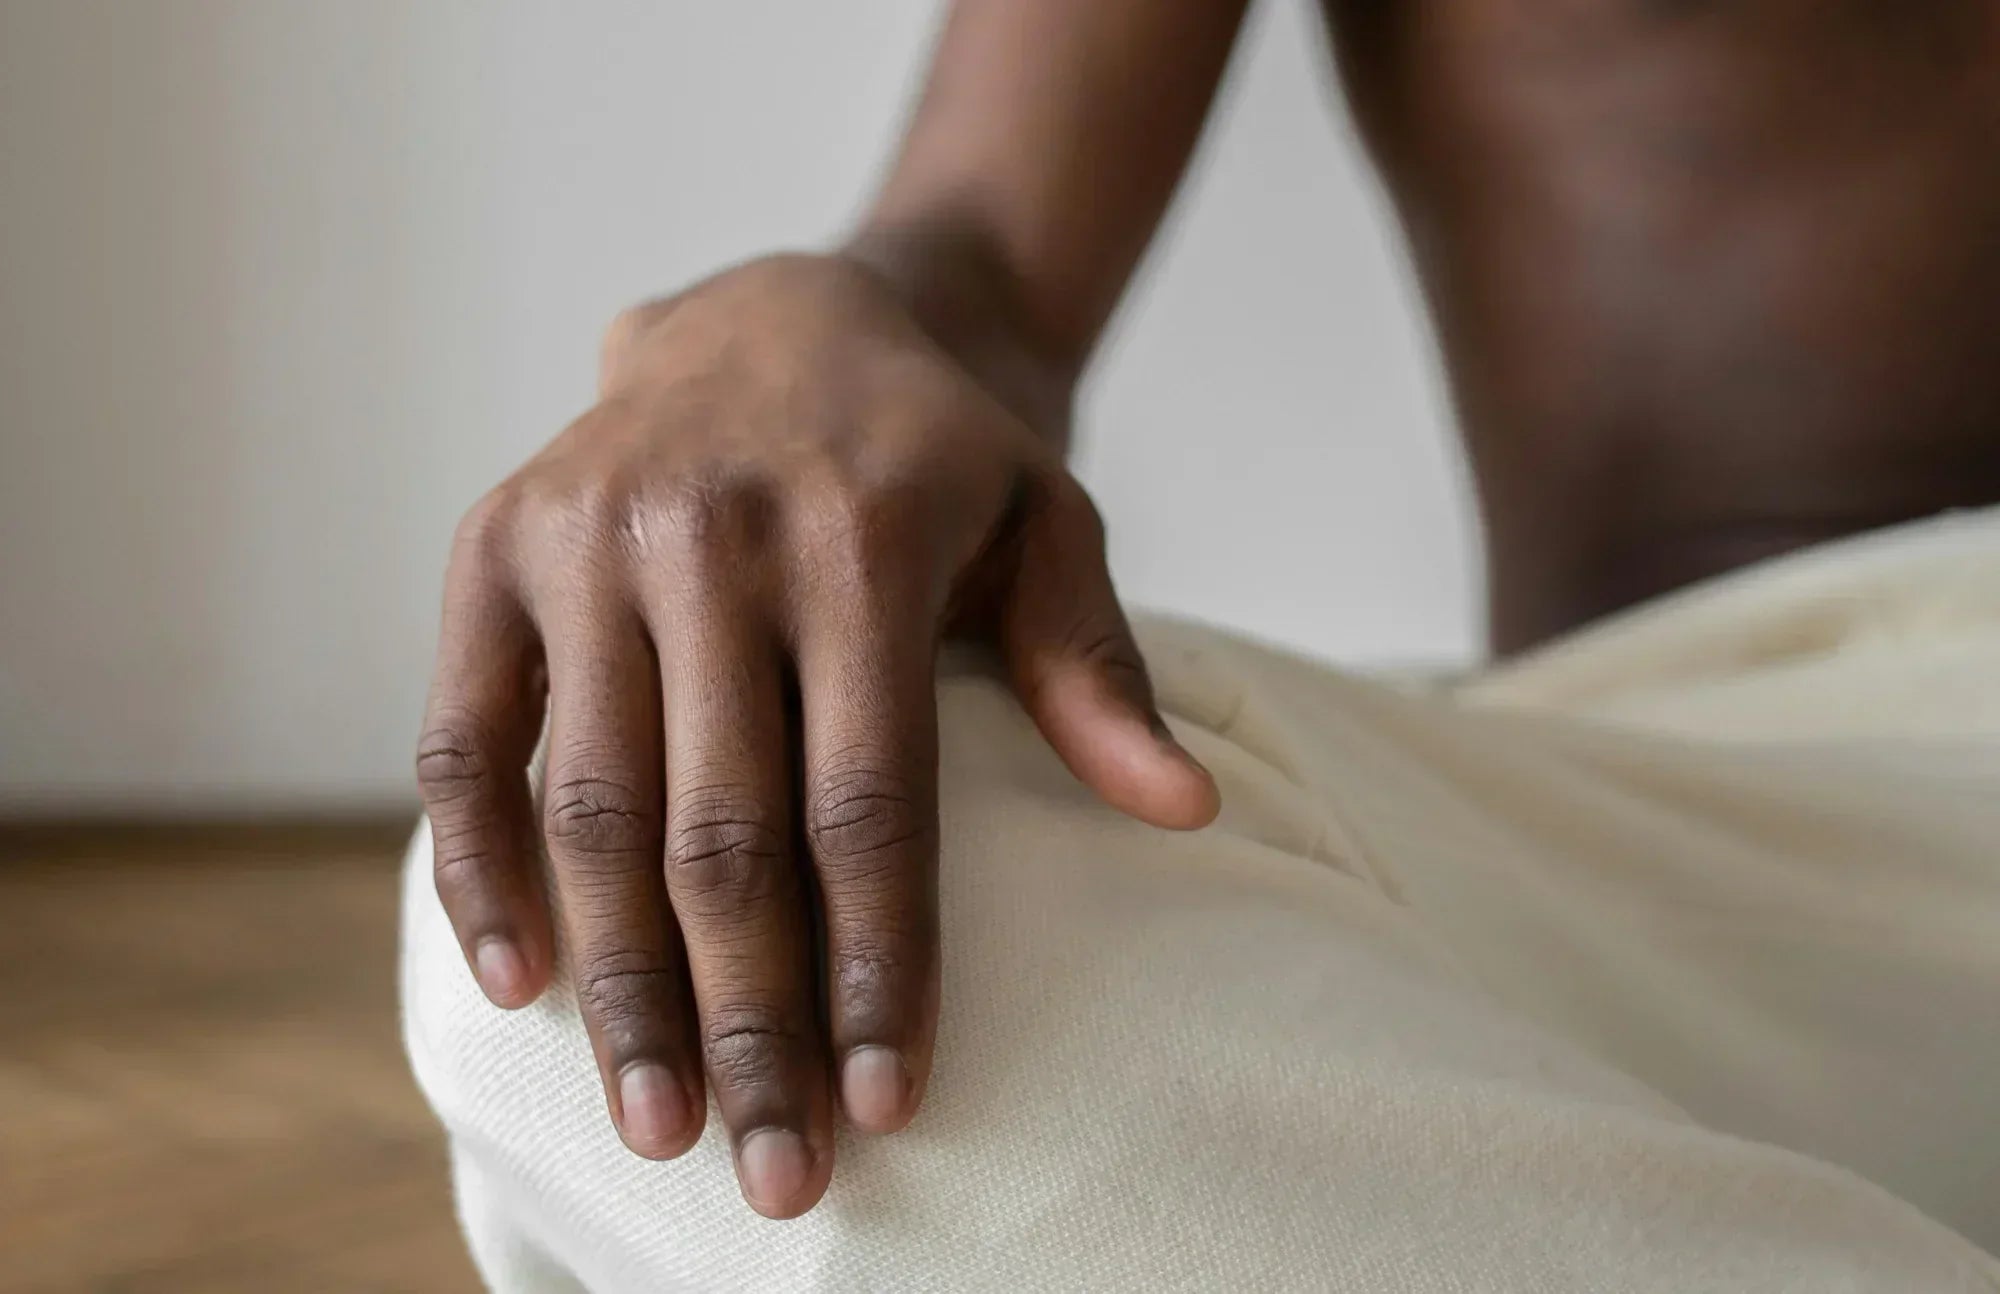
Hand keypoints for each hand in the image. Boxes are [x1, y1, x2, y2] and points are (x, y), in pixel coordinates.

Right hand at [415, 252, 1217, 1217]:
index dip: (880, 965)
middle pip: (726, 834)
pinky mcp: (495, 548)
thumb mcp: (1046, 521)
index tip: (889, 1104)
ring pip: (595, 809)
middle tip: (774, 1172)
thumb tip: (1183, 815)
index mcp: (860, 537)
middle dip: (752, 1021)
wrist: (784, 309)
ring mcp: (586, 539)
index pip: (869, 800)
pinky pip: (464, 739)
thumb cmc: (934, 449)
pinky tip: (522, 985)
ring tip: (658, 1126)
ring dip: (622, 986)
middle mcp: (707, 536)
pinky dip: (479, 870)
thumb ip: (1091, 665)